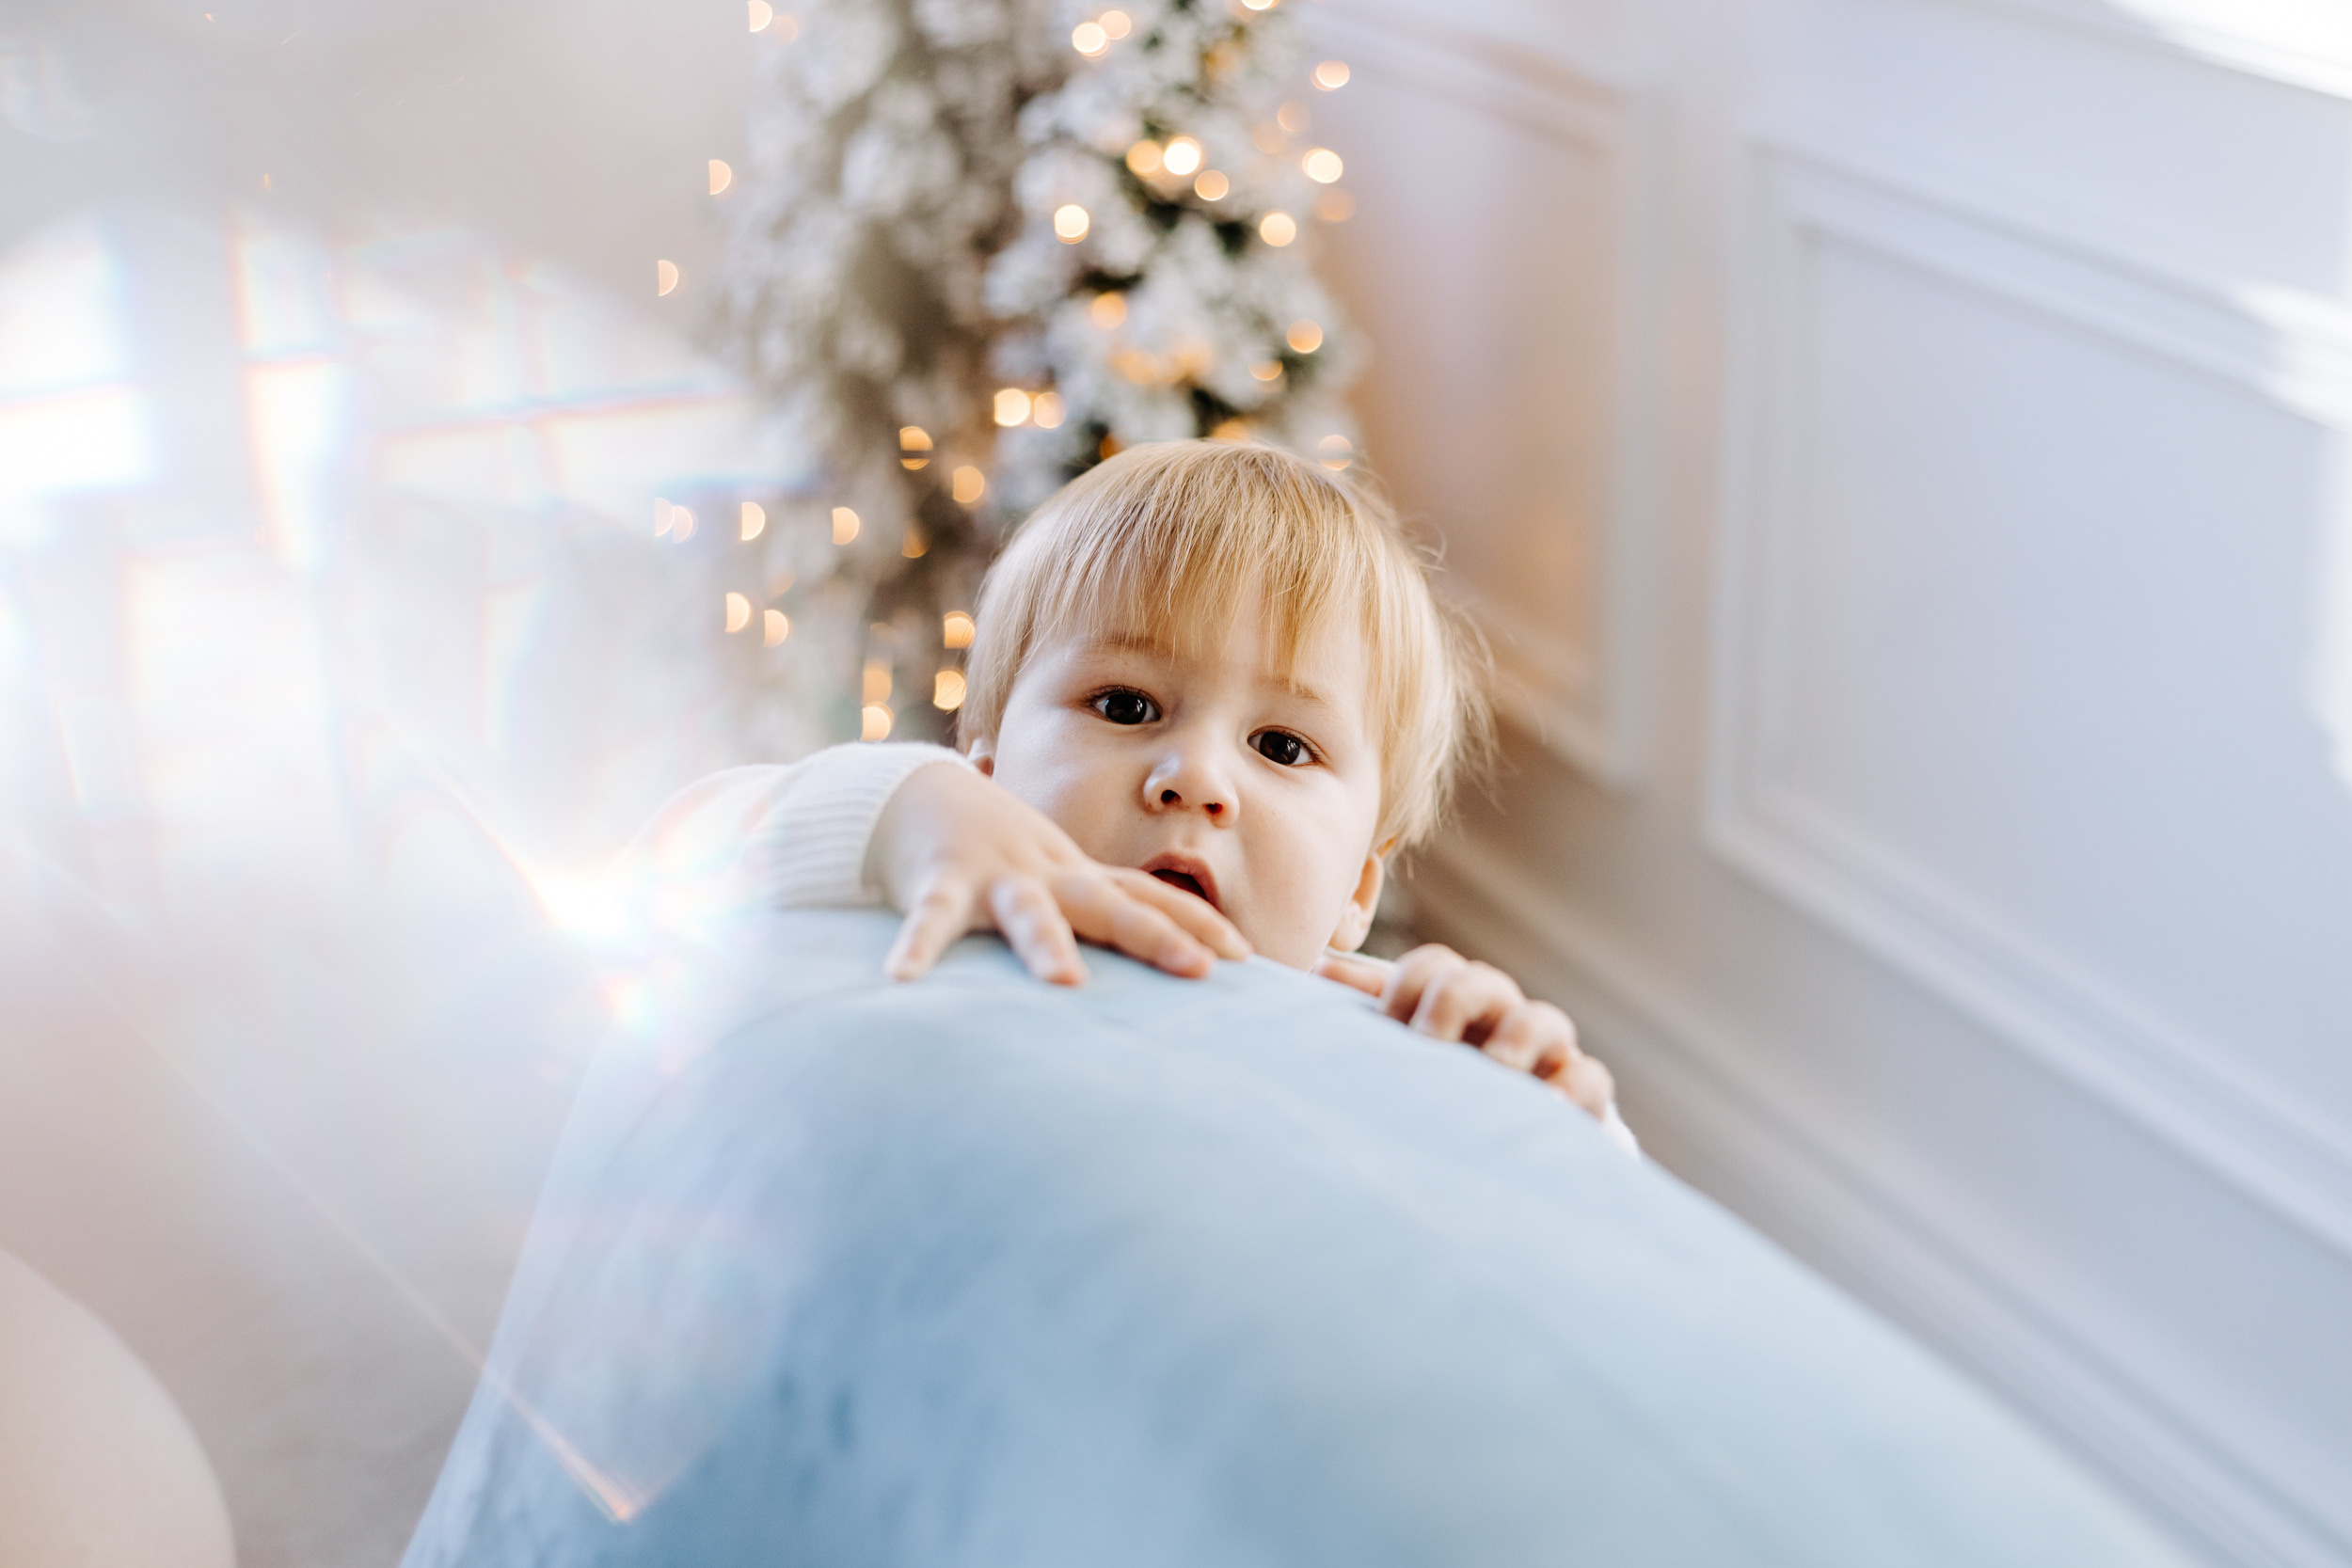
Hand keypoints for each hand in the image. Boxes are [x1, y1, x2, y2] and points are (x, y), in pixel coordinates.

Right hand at [867, 762, 1249, 985]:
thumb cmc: (997, 855)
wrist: (919, 796)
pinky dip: (915, 948)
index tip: (1247, 956)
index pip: (1148, 897)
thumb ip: (1096, 922)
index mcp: (1078, 878)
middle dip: (1158, 936)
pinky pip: (928, 918)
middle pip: (1112, 905)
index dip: (1197, 923)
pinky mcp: (938, 881)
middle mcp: (1048, 874)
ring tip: (1065, 982)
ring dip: (1047, 945)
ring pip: (1028, 913)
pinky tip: (899, 982)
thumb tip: (1155, 969)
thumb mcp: (1054, 883)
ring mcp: (996, 876)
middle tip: (1203, 970)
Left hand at [1317, 944, 1615, 1121]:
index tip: (1386, 1022)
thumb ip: (1365, 1010)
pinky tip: (1549, 1109)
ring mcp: (1544, 1055)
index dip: (1409, 983)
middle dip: (1455, 1002)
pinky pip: (1589, 1078)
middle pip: (1483, 983)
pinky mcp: (1579, 1098)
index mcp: (1452, 1003)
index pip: (1435, 968)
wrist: (1500, 1160)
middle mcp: (1499, 1018)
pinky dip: (1573, 1089)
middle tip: (1427, 1041)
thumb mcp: (1399, 1050)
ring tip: (1496, 1068)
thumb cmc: (1437, 1090)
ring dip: (1517, 1040)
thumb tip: (1316, 969)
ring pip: (1544, 1021)